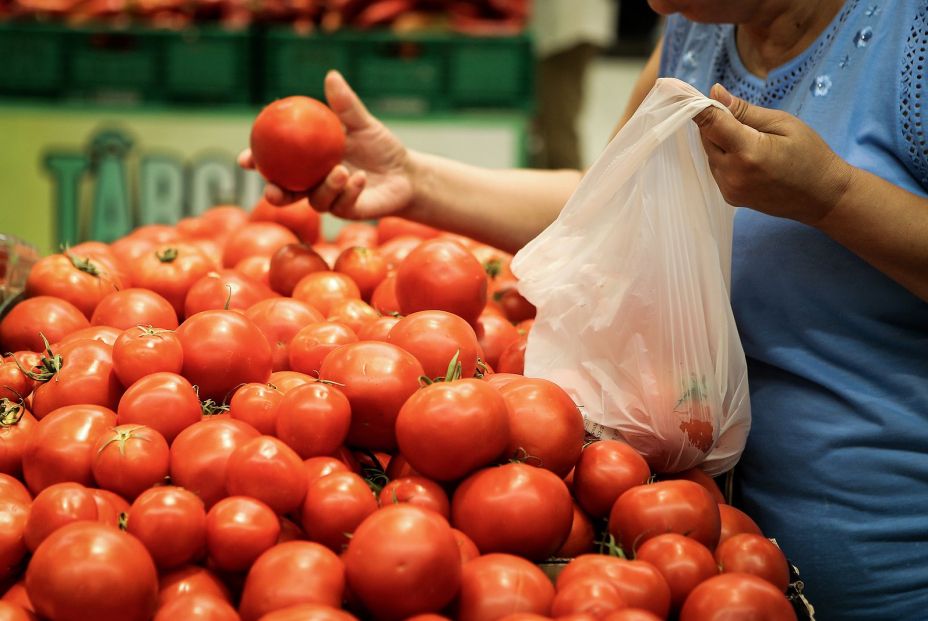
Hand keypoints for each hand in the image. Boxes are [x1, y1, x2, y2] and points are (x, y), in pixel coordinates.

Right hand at [239, 70, 414, 219]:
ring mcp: (331, 199)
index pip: (277, 162)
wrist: (406, 173)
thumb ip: (345, 105)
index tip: (244, 159)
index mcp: (309, 161)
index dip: (257, 162)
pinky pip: (342, 204)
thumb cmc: (380, 147)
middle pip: (285, 192)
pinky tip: (360, 179)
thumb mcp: (362, 123)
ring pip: (315, 200)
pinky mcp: (348, 212)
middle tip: (271, 189)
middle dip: (274, 193)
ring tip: (340, 171)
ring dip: (325, 187)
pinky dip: (350, 190)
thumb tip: (331, 76)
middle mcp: (314, 183)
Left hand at [693, 83, 852, 225]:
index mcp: (748, 152)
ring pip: (709, 154)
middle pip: (707, 138)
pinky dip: (725, 157)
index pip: (710, 123)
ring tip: (751, 139)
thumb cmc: (810, 154)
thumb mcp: (783, 123)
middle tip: (738, 115)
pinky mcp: (730, 197)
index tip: (676, 91)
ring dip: (720, 141)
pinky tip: (748, 156)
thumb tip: (715, 93)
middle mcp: (733, 174)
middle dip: (716, 122)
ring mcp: (729, 189)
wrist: (822, 197)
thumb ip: (745, 111)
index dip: (694, 106)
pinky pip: (716, 169)